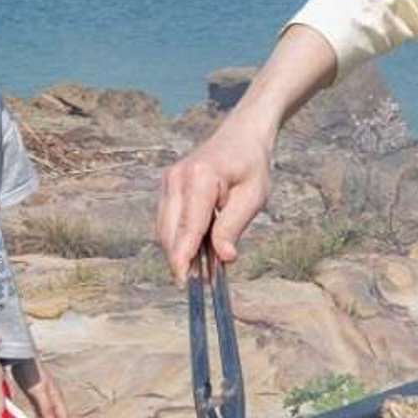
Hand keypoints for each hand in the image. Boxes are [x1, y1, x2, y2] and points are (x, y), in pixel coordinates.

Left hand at [12, 360, 67, 417]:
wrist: (21, 357)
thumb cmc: (31, 370)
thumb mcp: (38, 389)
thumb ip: (45, 406)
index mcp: (56, 396)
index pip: (62, 417)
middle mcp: (52, 398)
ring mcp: (44, 397)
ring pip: (48, 416)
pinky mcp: (35, 395)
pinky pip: (39, 412)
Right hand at [156, 116, 274, 279]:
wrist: (241, 136)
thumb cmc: (251, 165)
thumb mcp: (253, 196)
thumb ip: (233, 226)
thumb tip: (224, 257)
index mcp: (200, 178)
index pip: (188, 227)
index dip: (184, 258)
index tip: (184, 281)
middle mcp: (177, 178)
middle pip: (169, 232)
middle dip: (181, 259)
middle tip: (202, 281)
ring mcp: (168, 181)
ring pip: (164, 230)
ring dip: (180, 250)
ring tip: (204, 267)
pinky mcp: (167, 186)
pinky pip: (167, 221)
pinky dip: (179, 238)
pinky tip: (198, 248)